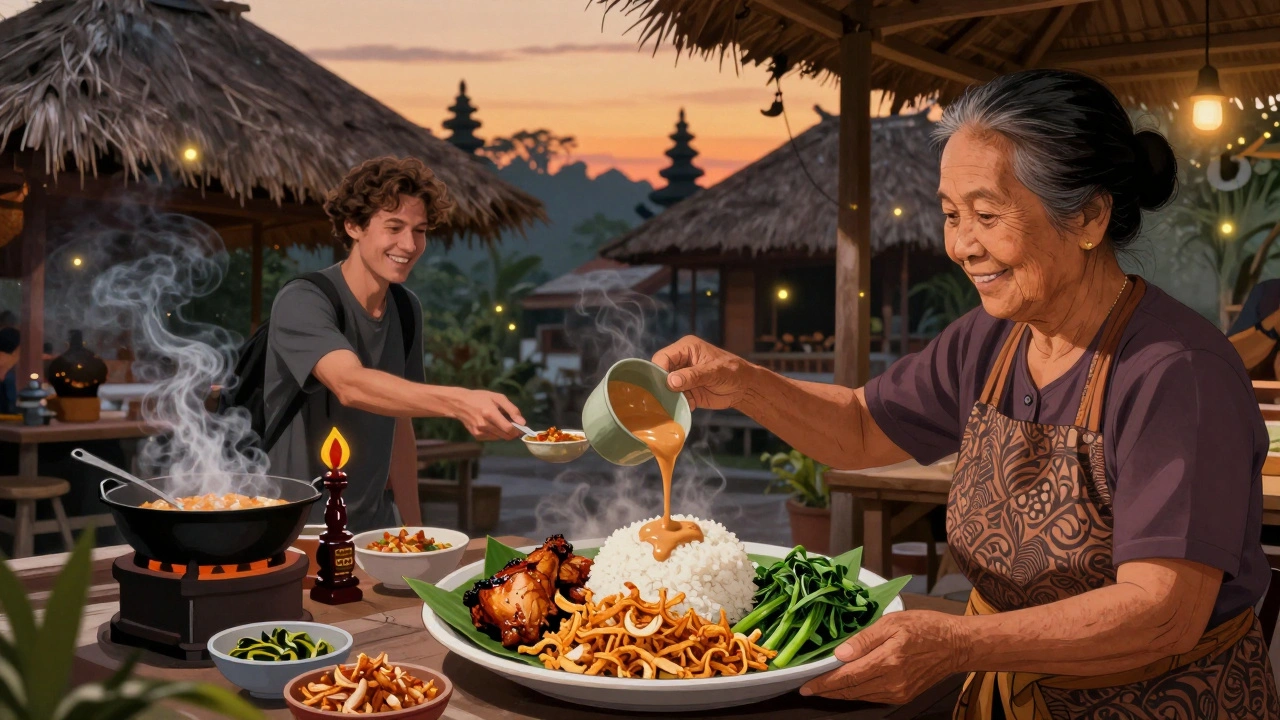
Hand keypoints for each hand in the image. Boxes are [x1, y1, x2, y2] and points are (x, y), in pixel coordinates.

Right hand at [445, 389, 524, 440]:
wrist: (460, 403)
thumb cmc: (480, 398)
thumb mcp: (498, 398)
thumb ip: (512, 410)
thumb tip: (523, 422)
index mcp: (490, 413)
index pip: (508, 428)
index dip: (517, 429)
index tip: (520, 425)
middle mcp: (484, 425)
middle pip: (506, 435)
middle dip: (512, 431)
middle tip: (510, 422)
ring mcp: (479, 432)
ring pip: (500, 438)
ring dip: (503, 432)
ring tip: (498, 420)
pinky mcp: (477, 436)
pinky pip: (492, 438)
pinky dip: (496, 433)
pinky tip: (491, 424)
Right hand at [651, 336, 753, 410]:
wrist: (744, 388)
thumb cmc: (732, 372)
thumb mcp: (714, 372)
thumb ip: (693, 376)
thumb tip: (671, 381)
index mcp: (685, 348)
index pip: (663, 357)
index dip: (659, 370)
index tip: (663, 384)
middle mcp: (680, 362)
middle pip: (660, 373)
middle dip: (662, 385)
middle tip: (666, 397)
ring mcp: (682, 378)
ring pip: (666, 388)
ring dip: (670, 397)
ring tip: (679, 403)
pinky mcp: (686, 392)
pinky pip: (675, 399)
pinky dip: (679, 405)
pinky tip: (688, 407)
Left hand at [799, 610, 967, 704]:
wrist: (957, 645)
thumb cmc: (926, 627)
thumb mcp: (892, 622)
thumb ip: (864, 639)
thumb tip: (839, 654)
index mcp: (887, 662)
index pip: (847, 677)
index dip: (824, 683)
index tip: (806, 685)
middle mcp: (892, 683)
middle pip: (851, 691)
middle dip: (827, 691)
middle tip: (808, 688)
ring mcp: (898, 692)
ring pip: (861, 696)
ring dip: (841, 693)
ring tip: (824, 687)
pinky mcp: (904, 695)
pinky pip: (873, 697)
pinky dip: (857, 693)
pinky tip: (848, 686)